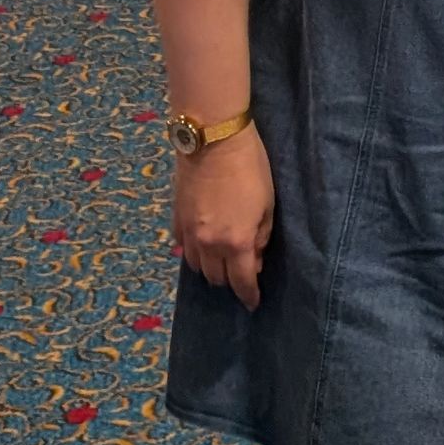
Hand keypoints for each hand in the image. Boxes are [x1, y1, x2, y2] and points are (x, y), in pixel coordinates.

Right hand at [172, 127, 273, 311]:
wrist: (213, 141)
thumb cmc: (250, 169)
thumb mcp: (267, 204)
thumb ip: (261, 237)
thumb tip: (254, 259)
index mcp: (236, 242)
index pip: (242, 282)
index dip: (249, 296)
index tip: (253, 303)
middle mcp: (209, 245)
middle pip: (216, 278)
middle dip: (230, 281)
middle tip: (240, 272)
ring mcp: (189, 233)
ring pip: (196, 266)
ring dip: (210, 268)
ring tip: (221, 259)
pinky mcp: (176, 219)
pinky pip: (183, 247)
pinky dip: (194, 251)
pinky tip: (202, 243)